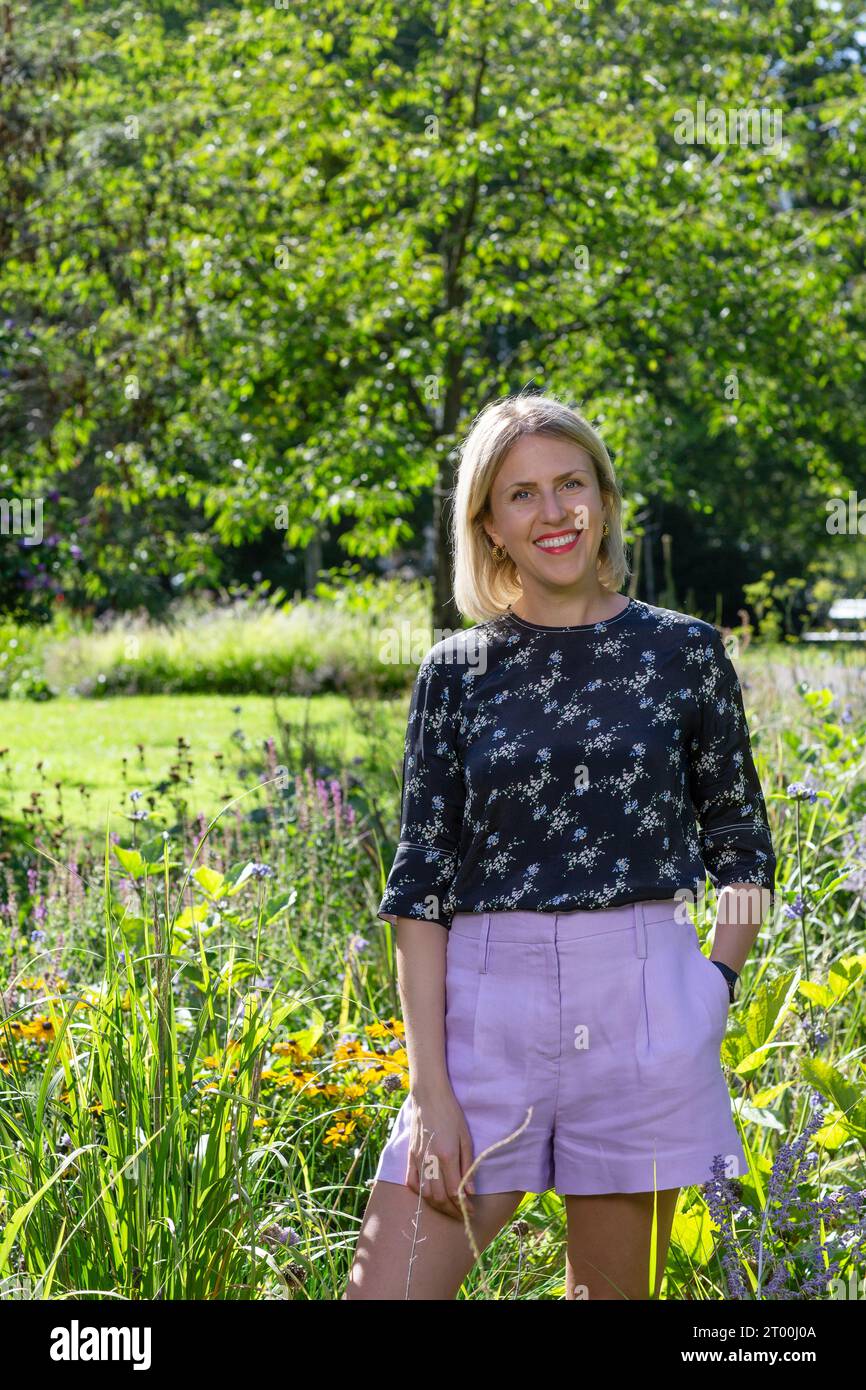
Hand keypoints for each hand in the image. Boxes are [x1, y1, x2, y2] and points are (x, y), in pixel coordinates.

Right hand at [405, 1084, 476, 1220]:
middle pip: (439, 1197)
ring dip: (437, 1205)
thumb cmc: (451, 1114)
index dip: (463, 1205)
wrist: (429, 1097)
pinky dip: (419, 1193)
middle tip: (462, 1214)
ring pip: (424, 1193)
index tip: (471, 1211)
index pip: (454, 1191)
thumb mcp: (466, 1138)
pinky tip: (428, 1195)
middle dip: (451, 1210)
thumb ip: (467, 1166)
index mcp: (447, 1156)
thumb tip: (470, 1191)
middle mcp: (430, 1160)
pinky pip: (411, 1181)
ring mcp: (417, 1159)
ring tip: (448, 1208)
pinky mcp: (409, 1155)